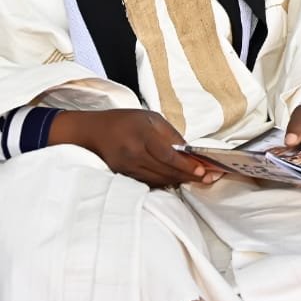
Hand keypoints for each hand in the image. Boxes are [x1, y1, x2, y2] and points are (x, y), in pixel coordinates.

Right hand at [48, 109, 216, 187]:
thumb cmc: (124, 121)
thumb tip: (189, 150)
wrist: (92, 132)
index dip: (187, 165)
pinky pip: (149, 182)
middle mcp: (134, 155)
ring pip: (159, 179)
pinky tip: (177, 179)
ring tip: (197, 179)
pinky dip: (165, 181)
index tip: (202, 170)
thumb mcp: (150, 118)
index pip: (168, 156)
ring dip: (179, 180)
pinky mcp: (124, 175)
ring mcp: (127, 168)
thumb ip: (170, 134)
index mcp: (142, 137)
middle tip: (208, 178)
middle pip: (166, 171)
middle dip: (189, 175)